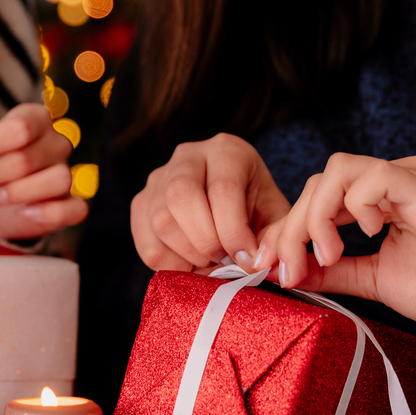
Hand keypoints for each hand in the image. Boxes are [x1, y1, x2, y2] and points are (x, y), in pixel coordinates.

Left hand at [0, 104, 86, 239]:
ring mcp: (67, 172)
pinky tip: (23, 214)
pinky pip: (75, 209)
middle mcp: (56, 142)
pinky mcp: (72, 204)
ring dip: (14, 193)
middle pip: (26, 159)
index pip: (18, 129)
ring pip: (57, 180)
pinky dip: (49, 213)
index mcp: (34, 119)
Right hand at [131, 133, 289, 271]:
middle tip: (225, 261)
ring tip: (211, 262)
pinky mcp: (140, 204)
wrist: (233, 207)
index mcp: (227, 150)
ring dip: (189, 255)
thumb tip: (255, 263)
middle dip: (206, 241)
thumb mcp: (275, 217)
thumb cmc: (256, 210)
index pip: (222, 189)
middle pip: (181, 197)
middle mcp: (187, 156)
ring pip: (161, 221)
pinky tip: (191, 263)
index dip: (234, 232)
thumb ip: (274, 238)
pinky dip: (170, 264)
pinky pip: (147, 243)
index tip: (247, 259)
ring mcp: (158, 178)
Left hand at [265, 153, 415, 357]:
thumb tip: (288, 271)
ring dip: (318, 215)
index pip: (317, 195)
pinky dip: (355, 206)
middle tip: (290, 268)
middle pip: (319, 181)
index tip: (275, 269)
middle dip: (293, 227)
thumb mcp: (374, 279)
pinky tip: (367, 236)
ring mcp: (410, 179)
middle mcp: (393, 179)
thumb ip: (334, 270)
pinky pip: (374, 176)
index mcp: (380, 197)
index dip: (289, 229)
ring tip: (330, 253)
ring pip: (338, 170)